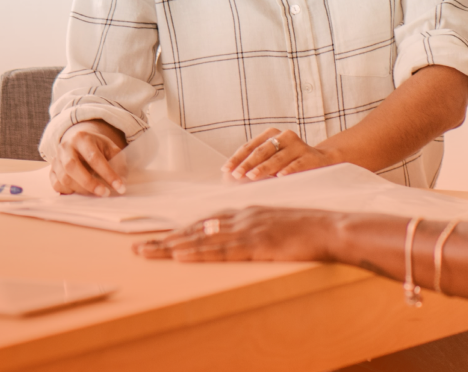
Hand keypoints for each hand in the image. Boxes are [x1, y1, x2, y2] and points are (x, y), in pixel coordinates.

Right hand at [51, 120, 127, 196]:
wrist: (79, 141)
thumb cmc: (97, 147)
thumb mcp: (110, 148)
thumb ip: (118, 162)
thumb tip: (121, 182)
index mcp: (82, 138)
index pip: (94, 157)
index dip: (108, 173)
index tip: (120, 186)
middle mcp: (66, 147)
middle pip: (72, 167)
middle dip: (90, 183)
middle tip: (105, 193)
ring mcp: (56, 159)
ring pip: (64, 178)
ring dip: (82, 189)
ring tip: (96, 193)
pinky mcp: (51, 170)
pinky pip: (57, 184)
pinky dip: (69, 191)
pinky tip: (81, 190)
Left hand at [132, 206, 338, 262]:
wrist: (330, 228)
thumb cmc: (307, 230)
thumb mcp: (275, 225)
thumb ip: (253, 229)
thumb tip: (230, 238)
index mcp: (246, 213)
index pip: (204, 223)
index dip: (179, 232)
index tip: (157, 239)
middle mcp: (242, 217)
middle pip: (195, 229)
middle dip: (165, 238)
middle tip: (137, 247)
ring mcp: (248, 229)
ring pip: (202, 239)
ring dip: (171, 246)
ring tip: (147, 253)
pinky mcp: (257, 243)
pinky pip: (221, 249)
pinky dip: (198, 252)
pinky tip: (180, 255)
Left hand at [223, 128, 338, 179]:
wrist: (321, 160)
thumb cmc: (289, 162)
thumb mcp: (271, 160)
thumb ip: (253, 165)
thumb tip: (230, 176)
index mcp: (271, 134)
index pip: (250, 146)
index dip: (237, 158)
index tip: (226, 170)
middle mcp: (285, 136)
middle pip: (262, 151)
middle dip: (248, 163)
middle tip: (237, 175)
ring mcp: (298, 145)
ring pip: (278, 157)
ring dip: (264, 167)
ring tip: (252, 176)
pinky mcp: (310, 156)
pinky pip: (297, 164)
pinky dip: (288, 170)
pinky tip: (280, 177)